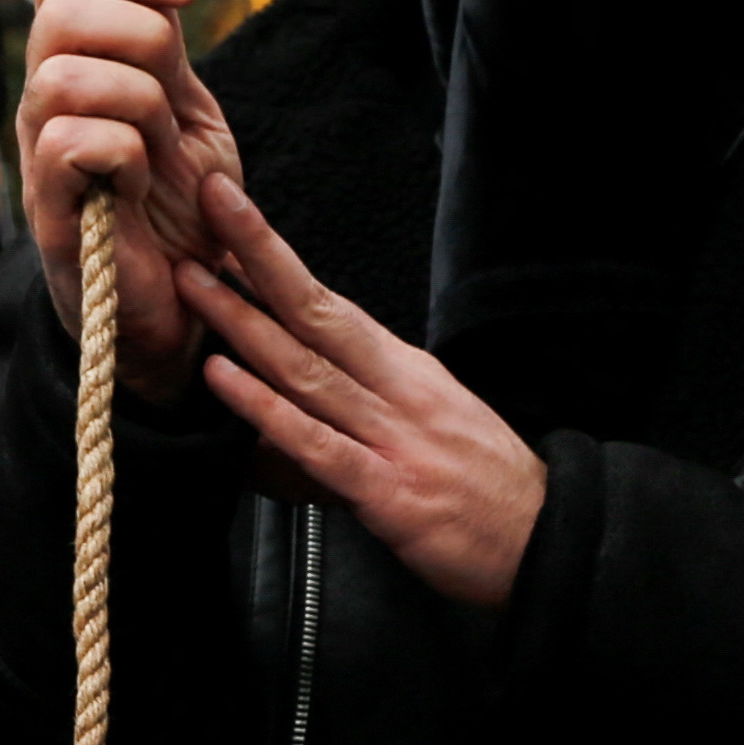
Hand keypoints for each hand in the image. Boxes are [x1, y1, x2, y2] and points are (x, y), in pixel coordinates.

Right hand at [15, 0, 238, 398]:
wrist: (186, 306)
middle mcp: (46, 100)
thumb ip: (164, 49)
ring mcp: (40, 155)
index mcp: (78, 64)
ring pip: (63, 76)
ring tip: (158, 146)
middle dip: (140, 34)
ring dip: (138, 101)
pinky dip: (126, 154)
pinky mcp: (52, 212)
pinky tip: (139, 184)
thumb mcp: (188, 111)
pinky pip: (72, 143)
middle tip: (174, 89)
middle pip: (58, 11)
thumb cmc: (182, 209)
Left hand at [181, 173, 545, 606]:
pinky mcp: (387, 490)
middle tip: (210, 204)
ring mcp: (393, 437)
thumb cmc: (486, 489)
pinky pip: (315, 442)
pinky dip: (266, 407)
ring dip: (244, 322)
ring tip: (195, 285)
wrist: (548, 541)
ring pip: (306, 368)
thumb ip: (363, 407)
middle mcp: (398, 391)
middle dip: (258, 255)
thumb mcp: (430, 427)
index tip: (234, 214)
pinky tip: (225, 380)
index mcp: (406, 371)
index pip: (330, 303)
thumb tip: (297, 394)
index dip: (278, 257)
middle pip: (316, 311)